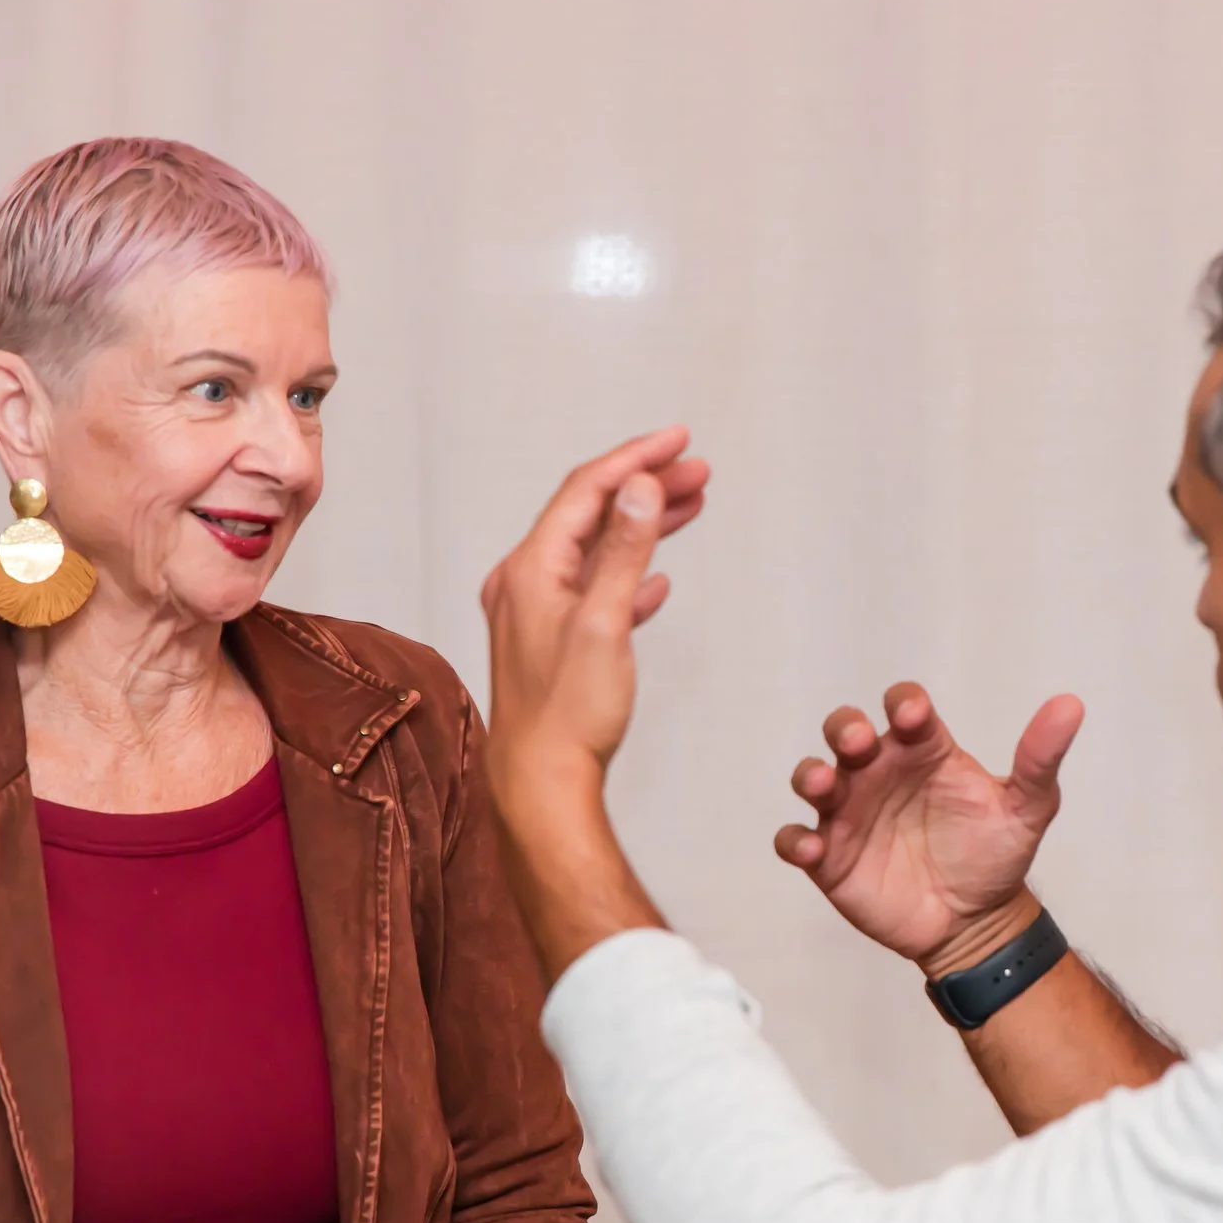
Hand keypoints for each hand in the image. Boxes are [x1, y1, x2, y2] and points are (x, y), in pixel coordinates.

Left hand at [482, 426, 708, 824]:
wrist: (540, 782)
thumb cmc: (569, 714)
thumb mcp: (606, 624)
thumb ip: (625, 551)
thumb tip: (641, 486)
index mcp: (530, 568)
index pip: (587, 490)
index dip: (636, 458)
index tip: (680, 440)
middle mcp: (524, 582)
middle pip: (591, 513)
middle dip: (646, 486)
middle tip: (699, 470)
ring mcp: (535, 612)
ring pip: (595, 550)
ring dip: (642, 525)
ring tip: (691, 505)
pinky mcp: (552, 642)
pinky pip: (593, 589)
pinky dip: (628, 574)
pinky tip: (657, 582)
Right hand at [774, 683, 1082, 976]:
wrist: (977, 923)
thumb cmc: (995, 856)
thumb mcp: (1026, 807)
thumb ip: (1040, 759)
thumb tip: (1071, 705)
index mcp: (924, 752)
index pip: (905, 709)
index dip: (904, 705)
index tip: (915, 717)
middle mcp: (880, 773)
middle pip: (846, 731)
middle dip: (846, 729)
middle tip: (859, 743)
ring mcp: (850, 813)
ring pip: (812, 777)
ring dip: (810, 774)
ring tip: (824, 785)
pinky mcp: (830, 857)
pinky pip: (795, 841)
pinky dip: (794, 840)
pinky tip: (812, 848)